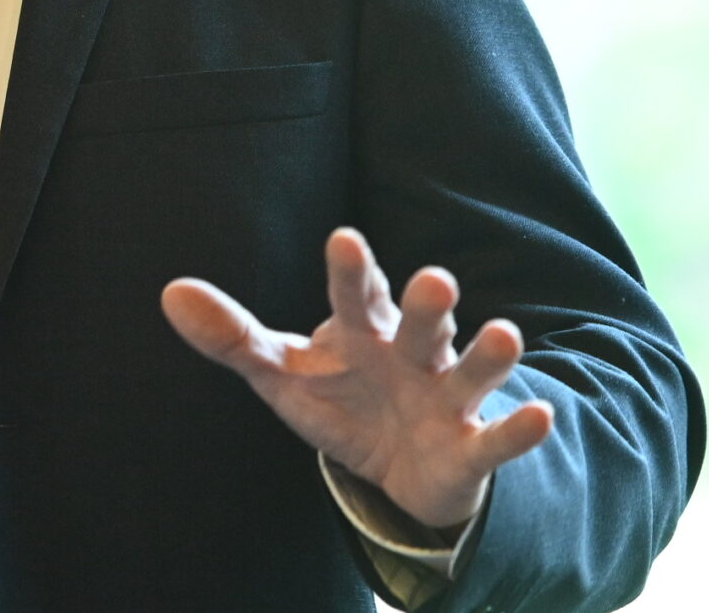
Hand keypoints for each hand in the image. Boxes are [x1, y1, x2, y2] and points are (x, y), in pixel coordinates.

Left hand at [161, 227, 552, 532]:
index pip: (354, 293)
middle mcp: (410, 351)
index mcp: (361, 328)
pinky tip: (538, 415)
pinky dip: (517, 429)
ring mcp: (446, 395)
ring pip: (471, 368)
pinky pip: (496, 437)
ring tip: (505, 335)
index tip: (343, 240)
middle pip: (419, 321)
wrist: (399, 467)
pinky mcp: (470, 444)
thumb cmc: (340, 400)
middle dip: (426, 302)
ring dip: (488, 354)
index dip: (350, 269)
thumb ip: (231, 337)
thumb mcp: (282, 375)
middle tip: (433, 280)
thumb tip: (170, 293)